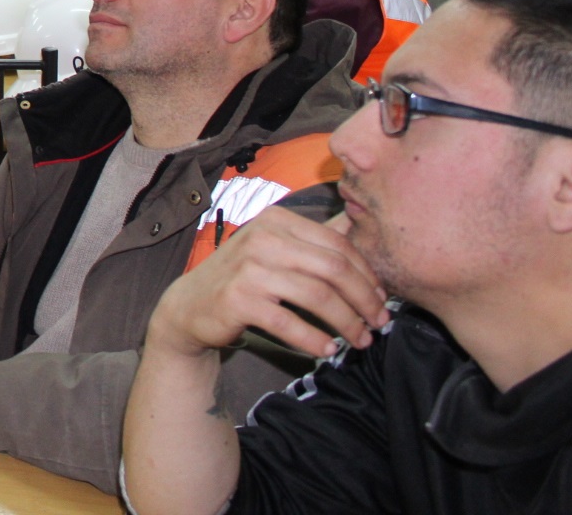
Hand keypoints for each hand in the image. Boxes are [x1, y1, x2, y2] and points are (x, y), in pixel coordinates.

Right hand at [144, 207, 389, 363]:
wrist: (190, 305)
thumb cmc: (242, 277)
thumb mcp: (275, 248)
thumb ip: (313, 241)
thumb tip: (359, 226)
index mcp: (277, 221)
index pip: (337, 244)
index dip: (367, 274)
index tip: (382, 298)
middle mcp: (262, 238)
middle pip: (333, 268)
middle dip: (364, 300)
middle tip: (380, 323)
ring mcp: (248, 269)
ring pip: (317, 296)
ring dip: (347, 323)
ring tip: (360, 341)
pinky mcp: (238, 299)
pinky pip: (290, 323)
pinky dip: (316, 340)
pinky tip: (328, 350)